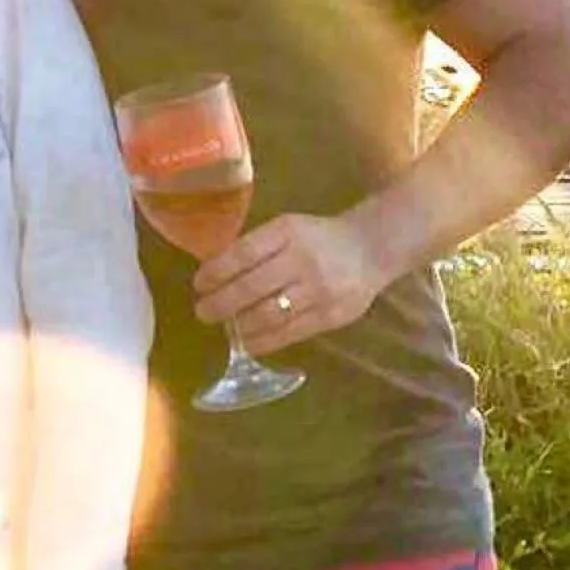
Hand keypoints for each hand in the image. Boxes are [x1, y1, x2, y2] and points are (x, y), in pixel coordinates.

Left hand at [192, 211, 392, 353]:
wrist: (371, 248)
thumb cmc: (318, 237)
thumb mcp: (287, 228)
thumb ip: (256, 246)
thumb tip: (213, 270)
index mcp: (287, 232)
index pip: (243, 253)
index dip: (216, 271)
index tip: (198, 283)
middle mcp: (302, 260)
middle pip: (252, 286)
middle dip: (220, 302)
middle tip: (202, 310)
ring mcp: (319, 290)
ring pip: (269, 314)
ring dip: (239, 324)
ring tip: (223, 326)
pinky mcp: (331, 316)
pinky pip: (290, 333)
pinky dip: (263, 340)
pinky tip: (247, 342)